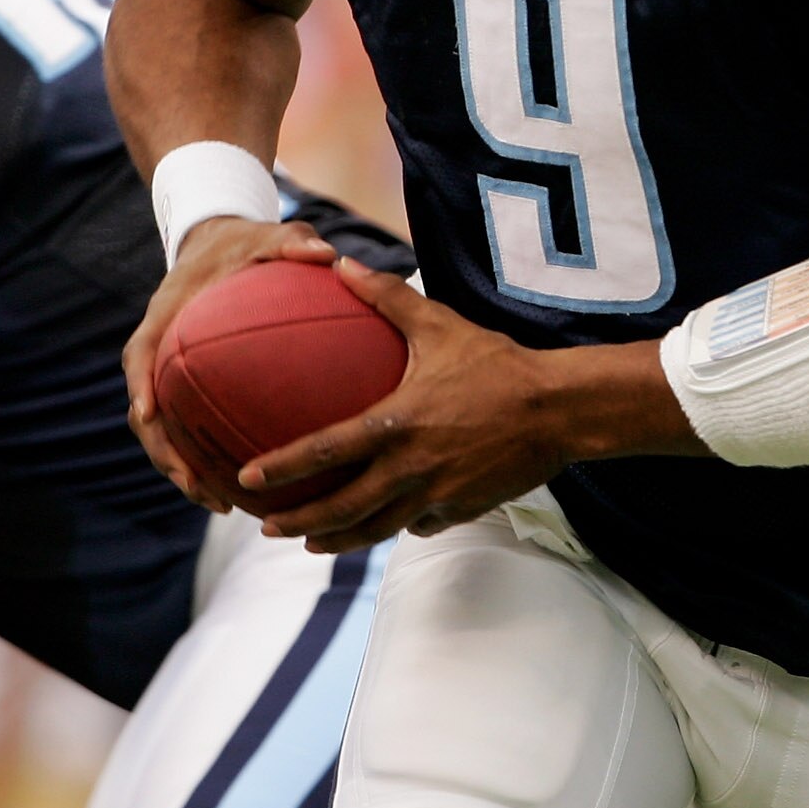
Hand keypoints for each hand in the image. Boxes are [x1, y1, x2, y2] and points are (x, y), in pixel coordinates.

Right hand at [122, 214, 339, 513]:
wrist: (222, 246)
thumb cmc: (244, 245)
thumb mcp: (268, 237)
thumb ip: (292, 242)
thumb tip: (326, 253)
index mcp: (164, 317)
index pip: (139, 355)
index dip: (139, 386)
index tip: (148, 416)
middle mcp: (159, 354)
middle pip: (144, 413)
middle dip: (164, 454)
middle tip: (194, 486)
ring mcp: (170, 376)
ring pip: (165, 433)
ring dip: (185, 472)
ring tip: (220, 506)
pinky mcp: (188, 391)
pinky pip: (193, 431)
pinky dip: (210, 460)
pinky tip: (248, 490)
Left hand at [241, 261, 582, 552]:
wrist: (558, 410)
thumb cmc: (497, 362)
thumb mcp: (439, 324)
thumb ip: (386, 296)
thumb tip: (343, 264)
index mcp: (396, 423)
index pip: (326, 451)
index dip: (283, 468)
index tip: (250, 478)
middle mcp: (411, 467)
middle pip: (343, 508)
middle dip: (299, 521)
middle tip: (265, 527)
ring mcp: (437, 494)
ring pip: (377, 529)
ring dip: (339, 539)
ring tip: (312, 543)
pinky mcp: (461, 509)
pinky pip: (420, 524)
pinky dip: (398, 526)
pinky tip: (386, 523)